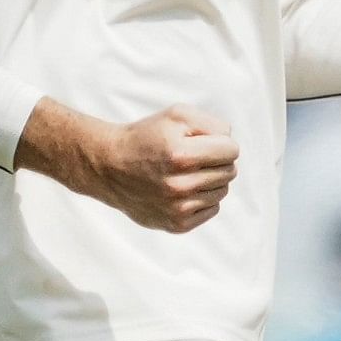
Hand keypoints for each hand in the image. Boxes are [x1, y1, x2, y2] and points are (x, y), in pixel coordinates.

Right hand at [20, 101, 238, 232]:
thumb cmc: (146, 138)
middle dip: (215, 160)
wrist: (108, 167)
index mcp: (181, 155)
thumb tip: (231, 143)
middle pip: (229, 171)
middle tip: (191, 157)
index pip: (232, 150)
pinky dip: (202, 198)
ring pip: (222, 191)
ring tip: (184, 173)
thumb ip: (213, 124)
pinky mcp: (177, 225)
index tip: (202, 143)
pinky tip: (181, 190)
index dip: (220, 143)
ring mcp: (177, 208)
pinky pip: (212, 209)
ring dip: (210, 180)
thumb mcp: (177, 116)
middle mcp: (179, 185)